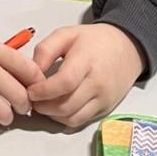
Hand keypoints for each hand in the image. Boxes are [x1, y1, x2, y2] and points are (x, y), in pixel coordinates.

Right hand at [0, 29, 43, 131]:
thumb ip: (6, 62)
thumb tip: (30, 85)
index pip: (28, 69)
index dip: (38, 86)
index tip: (35, 92)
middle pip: (18, 95)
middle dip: (22, 107)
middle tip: (17, 107)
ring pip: (1, 112)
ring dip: (4, 118)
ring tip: (0, 114)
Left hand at [27, 24, 144, 127]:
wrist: (126, 49)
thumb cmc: (93, 40)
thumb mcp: (66, 34)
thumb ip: (46, 49)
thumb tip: (32, 71)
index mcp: (86, 61)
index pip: (65, 83)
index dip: (44, 91)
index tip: (30, 90)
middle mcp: (97, 84)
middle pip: (67, 105)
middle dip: (43, 106)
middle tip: (31, 99)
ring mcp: (103, 100)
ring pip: (73, 118)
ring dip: (52, 115)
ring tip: (41, 103)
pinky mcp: (105, 110)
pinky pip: (81, 121)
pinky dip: (64, 118)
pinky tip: (55, 108)